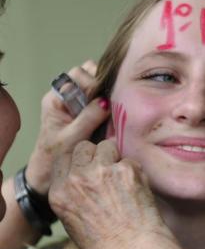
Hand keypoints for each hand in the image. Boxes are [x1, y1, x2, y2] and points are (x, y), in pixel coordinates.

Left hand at [26, 61, 109, 193]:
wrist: (48, 174)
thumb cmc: (56, 156)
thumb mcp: (72, 138)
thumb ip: (87, 119)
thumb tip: (106, 101)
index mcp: (57, 99)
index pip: (77, 75)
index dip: (93, 82)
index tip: (104, 99)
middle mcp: (67, 97)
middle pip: (87, 73)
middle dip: (101, 84)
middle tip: (109, 102)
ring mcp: (77, 104)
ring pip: (96, 84)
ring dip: (105, 92)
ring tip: (111, 107)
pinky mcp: (87, 113)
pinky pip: (100, 98)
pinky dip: (108, 101)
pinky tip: (112, 112)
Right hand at [48, 139, 170, 248]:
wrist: (134, 248)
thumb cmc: (105, 243)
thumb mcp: (72, 223)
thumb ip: (71, 195)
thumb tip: (79, 180)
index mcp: (60, 192)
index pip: (64, 159)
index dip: (77, 161)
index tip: (87, 167)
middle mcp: (78, 178)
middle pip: (83, 147)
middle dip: (94, 155)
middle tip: (106, 170)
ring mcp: (102, 171)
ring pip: (106, 146)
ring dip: (113, 158)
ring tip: (121, 178)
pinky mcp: (126, 169)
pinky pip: (129, 159)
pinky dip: (132, 171)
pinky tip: (135, 188)